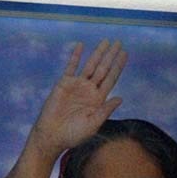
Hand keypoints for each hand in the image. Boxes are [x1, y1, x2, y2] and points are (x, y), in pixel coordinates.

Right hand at [28, 40, 126, 160]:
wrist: (52, 136)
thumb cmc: (73, 135)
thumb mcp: (93, 124)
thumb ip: (105, 111)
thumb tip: (120, 98)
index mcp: (98, 99)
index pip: (111, 79)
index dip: (118, 66)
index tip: (125, 54)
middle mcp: (89, 90)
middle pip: (103, 69)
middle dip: (111, 56)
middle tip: (119, 43)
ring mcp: (76, 86)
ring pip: (90, 66)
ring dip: (97, 53)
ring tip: (106, 41)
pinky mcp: (64, 84)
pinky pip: (71, 67)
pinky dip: (75, 56)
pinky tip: (80, 46)